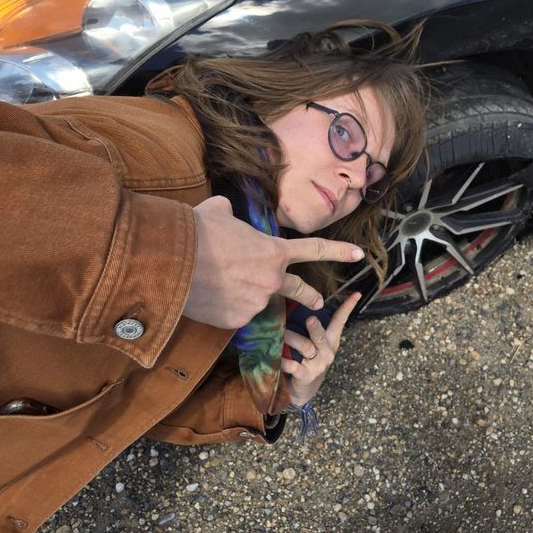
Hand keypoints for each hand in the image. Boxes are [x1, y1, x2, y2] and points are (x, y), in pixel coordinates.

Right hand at [182, 196, 363, 327]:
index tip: (359, 255)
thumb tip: (225, 210)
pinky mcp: (238, 322)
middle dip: (310, 296)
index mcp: (274, 251)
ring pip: (255, 301)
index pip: (314, 250)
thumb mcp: (218, 212)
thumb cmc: (197, 232)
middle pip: (299, 291)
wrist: (174, 261)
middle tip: (317, 301)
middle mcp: (272, 280)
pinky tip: (208, 298)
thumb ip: (230, 214)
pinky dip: (225, 309)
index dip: (339, 252)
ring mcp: (257, 303)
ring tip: (214, 282)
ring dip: (241, 294)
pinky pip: (235, 316)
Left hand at [281, 292, 361, 405]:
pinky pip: (294, 366)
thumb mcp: (312, 343)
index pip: (340, 321)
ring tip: (280, 333)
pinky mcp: (307, 376)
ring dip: (292, 339)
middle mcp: (327, 351)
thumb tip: (293, 301)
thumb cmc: (305, 361)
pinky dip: (285, 361)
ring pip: (306, 347)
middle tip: (310, 319)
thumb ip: (308, 328)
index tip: (357, 294)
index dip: (348, 307)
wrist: (302, 390)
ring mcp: (318, 365)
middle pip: (322, 336)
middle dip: (316, 327)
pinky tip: (278, 358)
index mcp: (330, 341)